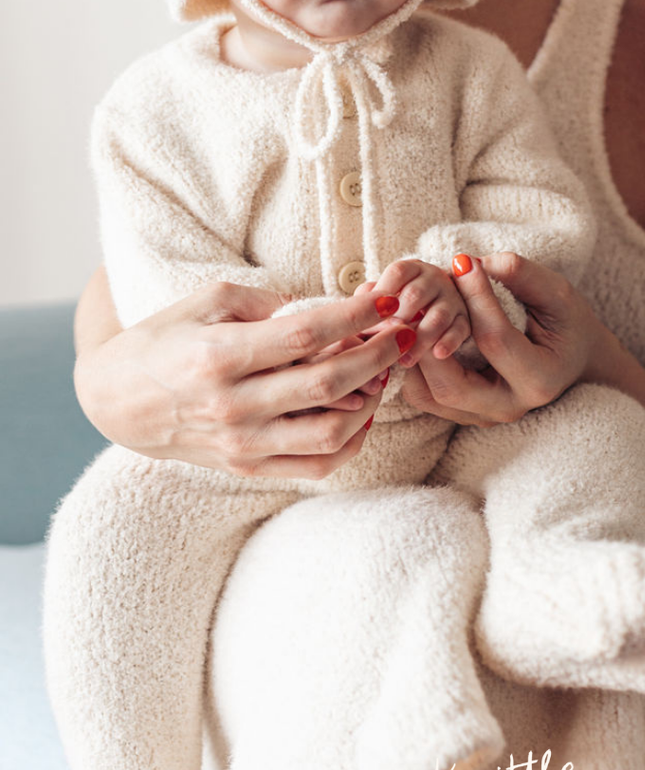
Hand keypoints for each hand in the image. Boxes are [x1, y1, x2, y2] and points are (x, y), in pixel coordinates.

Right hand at [74, 282, 412, 478]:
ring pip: (332, 431)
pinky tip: (363, 412)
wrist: (116, 401)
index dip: (356, 318)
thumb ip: (270, 303)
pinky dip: (352, 441)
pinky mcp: (249, 468)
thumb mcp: (208, 302)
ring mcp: (243, 444)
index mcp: (219, 357)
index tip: (385, 301)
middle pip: (329, 384)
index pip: (306, 335)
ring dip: (372, 399)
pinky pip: (318, 465)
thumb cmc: (164, 339)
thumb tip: (331, 306)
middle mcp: (233, 406)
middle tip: (403, 334)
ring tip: (384, 372)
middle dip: (379, 356)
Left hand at [367, 258, 470, 366]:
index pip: (398, 272)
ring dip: (421, 337)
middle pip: (416, 294)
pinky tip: (437, 354)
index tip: (372, 315)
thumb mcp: (384, 298)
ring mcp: (452, 299)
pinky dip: (448, 342)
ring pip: (438, 315)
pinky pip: (459, 330)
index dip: (384, 291)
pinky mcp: (464, 320)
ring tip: (405, 360)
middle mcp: (435, 279)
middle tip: (385, 338)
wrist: (431, 313)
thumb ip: (370, 299)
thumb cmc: (398, 307)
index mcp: (412, 269)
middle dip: (400, 317)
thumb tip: (361, 304)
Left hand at [400, 253, 608, 425]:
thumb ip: (521, 275)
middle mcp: (508, 407)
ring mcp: (483, 417)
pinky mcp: (463, 414)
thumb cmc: (567, 322)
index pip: (495, 339)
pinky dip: (411, 366)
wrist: (573, 358)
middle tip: (420, 297)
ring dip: (411, 356)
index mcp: (539, 380)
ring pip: (427, 396)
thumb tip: (471, 263)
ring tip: (409, 315)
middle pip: (451, 386)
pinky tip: (413, 333)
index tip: (461, 261)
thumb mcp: (557, 293)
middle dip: (428, 340)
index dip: (475, 298)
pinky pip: (423, 396)